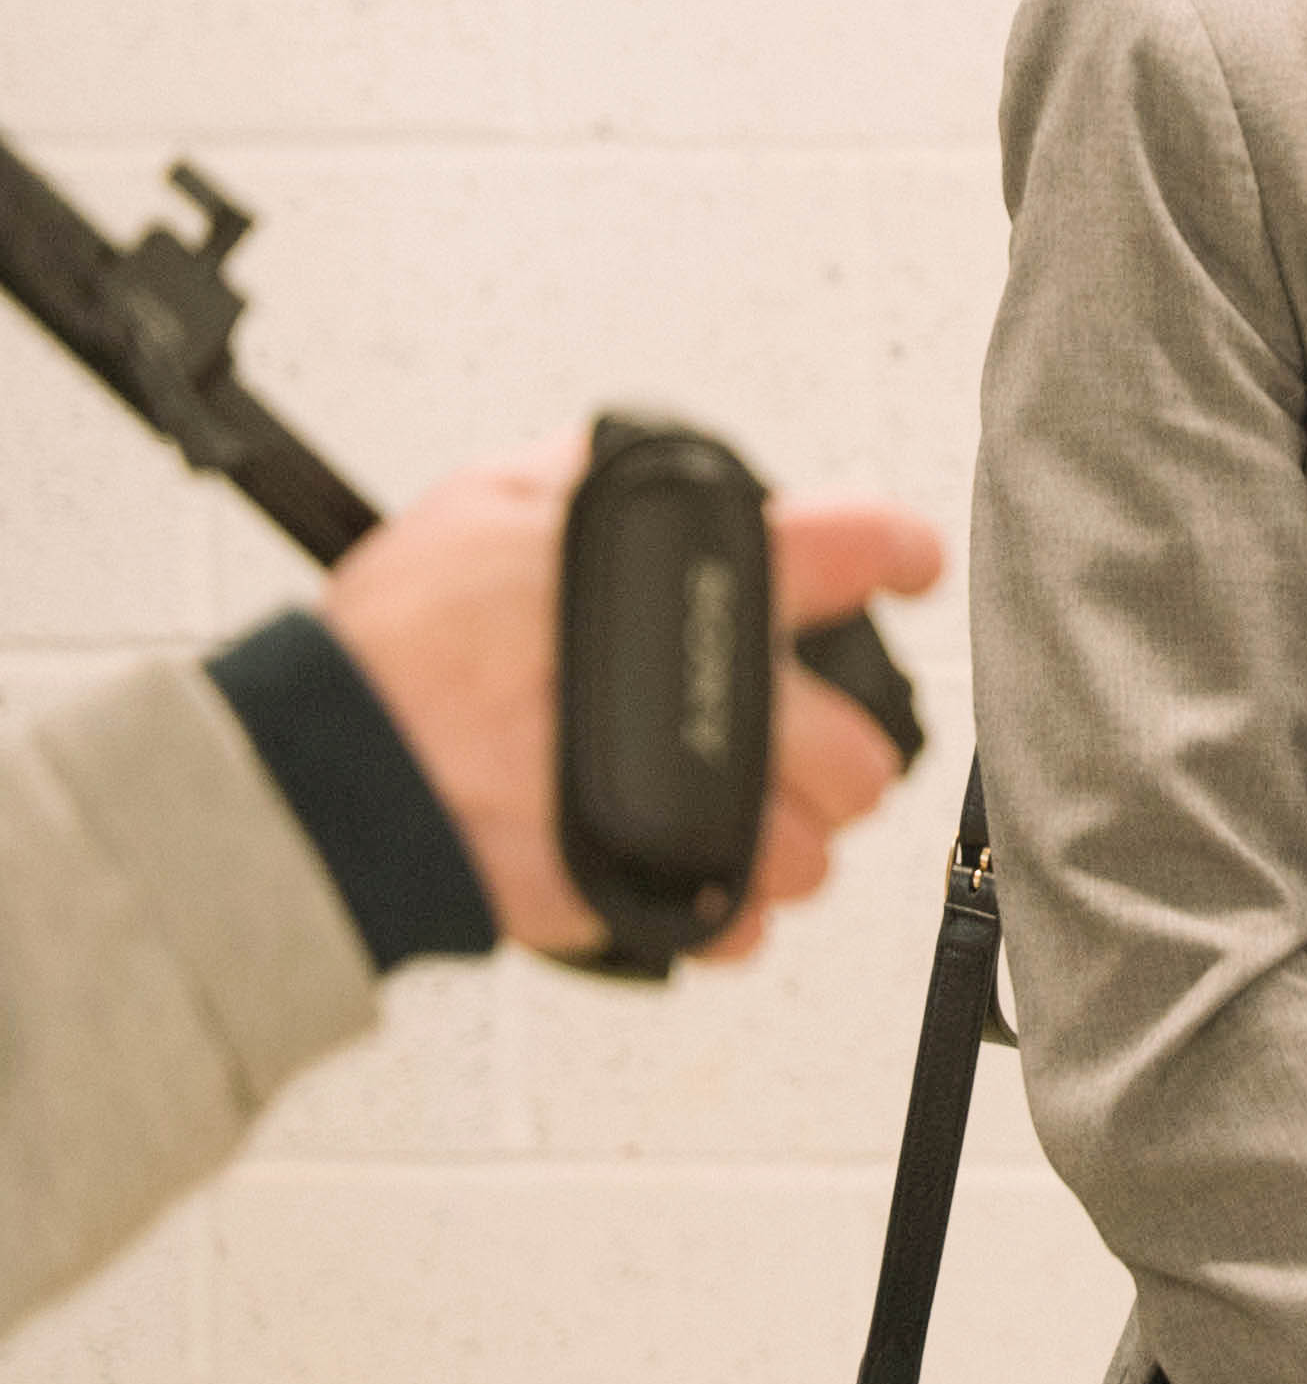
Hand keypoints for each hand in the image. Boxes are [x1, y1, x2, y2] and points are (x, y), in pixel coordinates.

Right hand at [320, 436, 948, 966]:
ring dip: (787, 839)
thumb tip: (626, 460)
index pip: (859, 548)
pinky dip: (730, 914)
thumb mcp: (489, 504)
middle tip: (803, 744)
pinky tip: (703, 883)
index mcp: (702, 586)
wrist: (326, 768)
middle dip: (841, 754)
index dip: (896, 554)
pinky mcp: (650, 889)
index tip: (903, 566)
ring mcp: (698, 805)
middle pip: (865, 751)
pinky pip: (738, 923)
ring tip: (740, 818)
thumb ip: (583, 479)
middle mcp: (724, 699)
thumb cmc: (395, 646)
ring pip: (814, 850)